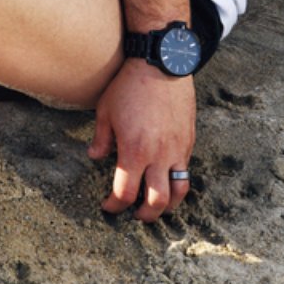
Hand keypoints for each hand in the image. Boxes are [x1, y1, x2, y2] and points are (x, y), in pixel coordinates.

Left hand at [88, 59, 195, 221]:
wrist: (161, 66)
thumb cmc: (128, 87)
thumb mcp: (105, 112)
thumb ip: (101, 139)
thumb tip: (94, 157)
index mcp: (134, 151)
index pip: (125, 192)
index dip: (114, 205)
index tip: (108, 207)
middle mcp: (158, 156)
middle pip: (156, 201)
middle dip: (144, 215)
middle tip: (134, 216)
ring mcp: (177, 151)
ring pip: (179, 192)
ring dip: (167, 206)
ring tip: (155, 207)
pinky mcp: (189, 143)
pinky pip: (186, 172)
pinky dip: (177, 183)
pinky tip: (166, 182)